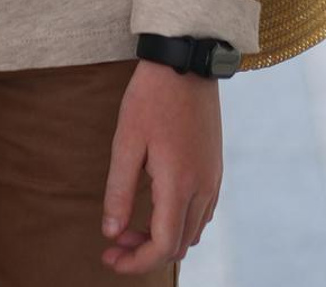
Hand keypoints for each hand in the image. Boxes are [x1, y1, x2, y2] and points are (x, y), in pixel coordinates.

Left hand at [100, 59, 221, 273]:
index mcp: (179, 185)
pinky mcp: (215, 170)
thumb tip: (111, 233)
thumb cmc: (151, 98)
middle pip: (178, 245)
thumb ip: (119, 190)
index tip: (110, 259)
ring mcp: (213, 180)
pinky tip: (156, 209)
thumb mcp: (126, 141)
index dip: (136, 261)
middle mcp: (202, 189)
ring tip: (130, 226)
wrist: (186, 63)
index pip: (163, 246)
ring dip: (162, 238)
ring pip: (192, 232)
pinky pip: (202, 213)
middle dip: (144, 251)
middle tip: (113, 242)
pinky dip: (179, 223)